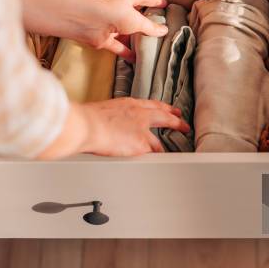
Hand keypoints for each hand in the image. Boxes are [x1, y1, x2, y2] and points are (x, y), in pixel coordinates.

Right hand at [38, 99, 189, 158]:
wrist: (85, 125)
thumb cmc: (85, 120)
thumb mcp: (100, 112)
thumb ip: (108, 117)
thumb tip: (102, 123)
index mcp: (128, 104)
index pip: (150, 104)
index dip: (161, 108)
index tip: (168, 109)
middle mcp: (138, 115)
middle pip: (164, 117)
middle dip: (176, 121)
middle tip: (183, 124)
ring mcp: (142, 129)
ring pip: (159, 140)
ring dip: (164, 146)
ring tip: (171, 150)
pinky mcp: (141, 144)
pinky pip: (153, 153)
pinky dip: (158, 158)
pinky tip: (163, 162)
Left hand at [88, 0, 168, 61]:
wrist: (90, 23)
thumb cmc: (110, 12)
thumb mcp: (137, 20)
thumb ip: (150, 27)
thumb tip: (161, 30)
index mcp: (126, 0)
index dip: (153, 1)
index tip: (162, 4)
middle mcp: (118, 11)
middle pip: (135, 17)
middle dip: (145, 23)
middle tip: (157, 27)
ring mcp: (111, 25)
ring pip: (126, 33)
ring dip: (135, 39)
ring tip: (148, 44)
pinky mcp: (106, 38)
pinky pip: (118, 46)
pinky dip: (126, 52)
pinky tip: (134, 57)